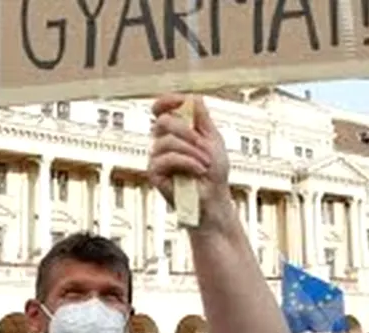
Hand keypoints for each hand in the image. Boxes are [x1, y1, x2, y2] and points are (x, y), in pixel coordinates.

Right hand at [147, 94, 236, 235]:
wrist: (214, 200)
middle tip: (204, 146)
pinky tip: (198, 170)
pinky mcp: (154, 173)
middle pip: (164, 121)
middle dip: (188, 132)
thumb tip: (193, 97)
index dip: (165, 102)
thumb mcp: (214, 141)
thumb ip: (203, 119)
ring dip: (192, 151)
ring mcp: (158, 157)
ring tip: (205, 164)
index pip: (164, 110)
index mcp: (177, 132)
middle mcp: (164, 142)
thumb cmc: (214, 174)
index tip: (171, 102)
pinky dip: (187, 162)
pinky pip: (166, 158)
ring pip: (167, 140)